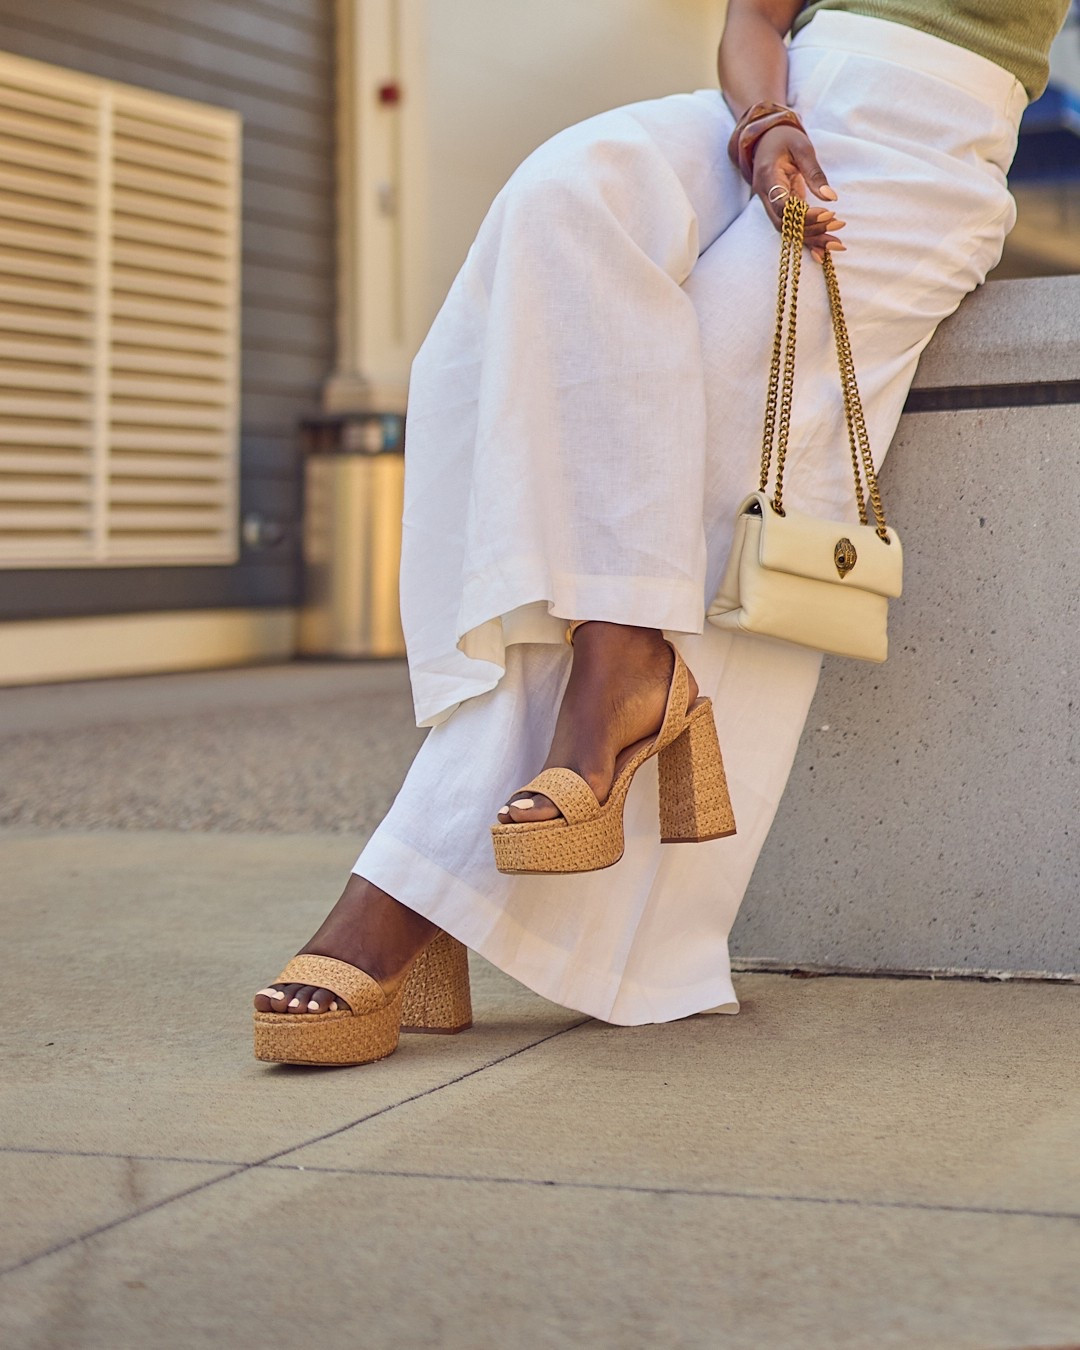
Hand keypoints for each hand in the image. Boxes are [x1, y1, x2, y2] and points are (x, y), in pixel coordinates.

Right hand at [752, 124, 845, 262]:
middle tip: (838, 226)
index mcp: (767, 177)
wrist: (765, 140)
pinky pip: (792, 228)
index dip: (803, 214)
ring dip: (812, 239)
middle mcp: (765, 196)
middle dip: (811, 229)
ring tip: (837, 244)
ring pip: (788, 230)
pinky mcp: (781, 209)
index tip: (828, 213)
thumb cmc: (784, 138)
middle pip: (785, 223)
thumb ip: (814, 173)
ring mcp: (771, 205)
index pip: (781, 205)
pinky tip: (821, 254)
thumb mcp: (801, 148)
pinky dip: (807, 241)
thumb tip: (830, 198)